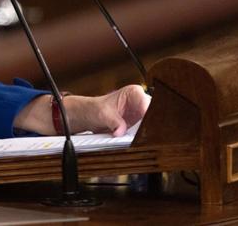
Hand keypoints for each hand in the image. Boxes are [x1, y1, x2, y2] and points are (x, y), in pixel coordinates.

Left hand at [13, 85, 150, 136]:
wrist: (85, 116)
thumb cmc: (92, 109)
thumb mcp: (102, 114)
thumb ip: (114, 122)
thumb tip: (120, 131)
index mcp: (134, 92)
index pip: (148, 105)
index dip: (150, 117)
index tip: (149, 128)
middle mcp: (140, 101)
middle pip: (152, 116)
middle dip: (151, 127)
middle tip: (149, 139)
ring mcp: (139, 114)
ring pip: (151, 125)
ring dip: (148, 135)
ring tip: (145, 144)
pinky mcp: (137, 125)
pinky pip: (144, 132)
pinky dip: (143, 139)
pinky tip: (141, 144)